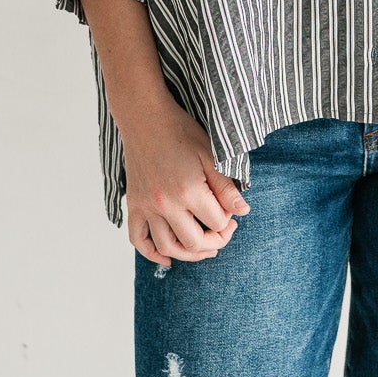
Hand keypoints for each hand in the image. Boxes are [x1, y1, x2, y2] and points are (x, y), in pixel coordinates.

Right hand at [123, 99, 250, 267]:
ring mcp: (146, 207)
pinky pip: (138, 239)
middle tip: (225, 232)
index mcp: (188, 191)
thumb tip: (243, 211)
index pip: (217, 222)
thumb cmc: (180, 132)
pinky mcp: (134, 204)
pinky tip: (167, 259)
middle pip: (194, 241)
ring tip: (205, 249)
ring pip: (167, 247)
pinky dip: (151, 254)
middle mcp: (165, 204)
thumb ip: (226, 187)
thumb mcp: (211, 155)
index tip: (231, 208)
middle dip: (216, 242)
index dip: (230, 219)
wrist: (144, 117)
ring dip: (189, 255)